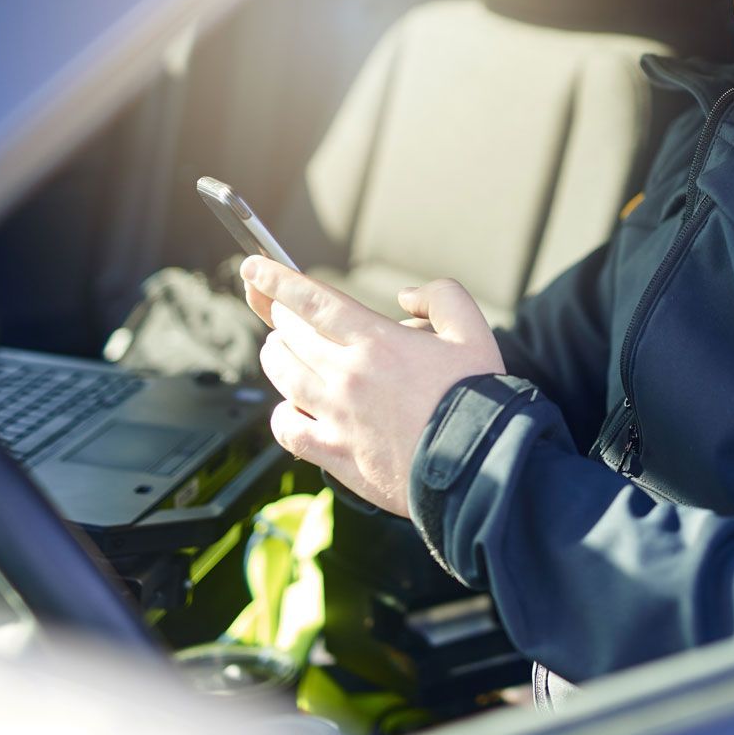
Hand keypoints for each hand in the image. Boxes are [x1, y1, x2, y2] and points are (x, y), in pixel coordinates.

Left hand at [240, 258, 503, 516]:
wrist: (479, 466)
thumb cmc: (479, 399)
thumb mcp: (473, 330)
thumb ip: (440, 297)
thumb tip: (406, 297)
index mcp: (377, 342)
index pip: (311, 300)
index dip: (276, 279)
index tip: (254, 268)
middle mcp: (348, 375)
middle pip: (290, 334)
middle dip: (279, 314)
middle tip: (279, 309)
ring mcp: (336, 416)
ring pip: (281, 376)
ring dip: (274, 355)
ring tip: (278, 348)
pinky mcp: (335, 454)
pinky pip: (288, 429)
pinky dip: (282, 414)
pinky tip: (290, 408)